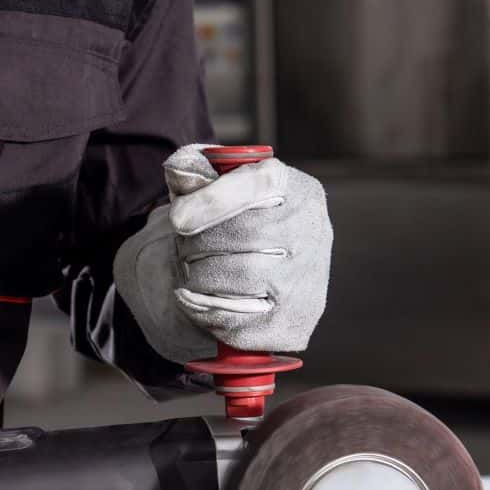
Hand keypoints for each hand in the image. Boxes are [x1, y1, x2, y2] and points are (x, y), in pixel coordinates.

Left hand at [113, 145, 332, 363]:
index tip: (178, 218)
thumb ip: (199, 175)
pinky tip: (197, 299)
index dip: (211, 201)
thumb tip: (178, 170)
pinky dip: (205, 310)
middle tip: (184, 248)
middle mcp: (310, 231)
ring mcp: (305, 278)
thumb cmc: (245, 223)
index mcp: (296, 189)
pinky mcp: (293, 319)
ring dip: (198, 276)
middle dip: (197, 243)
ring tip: (193, 271)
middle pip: (241, 234)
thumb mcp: (228, 188)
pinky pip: (236, 318)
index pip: (255, 185)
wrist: (282, 272)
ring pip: (236, 276)